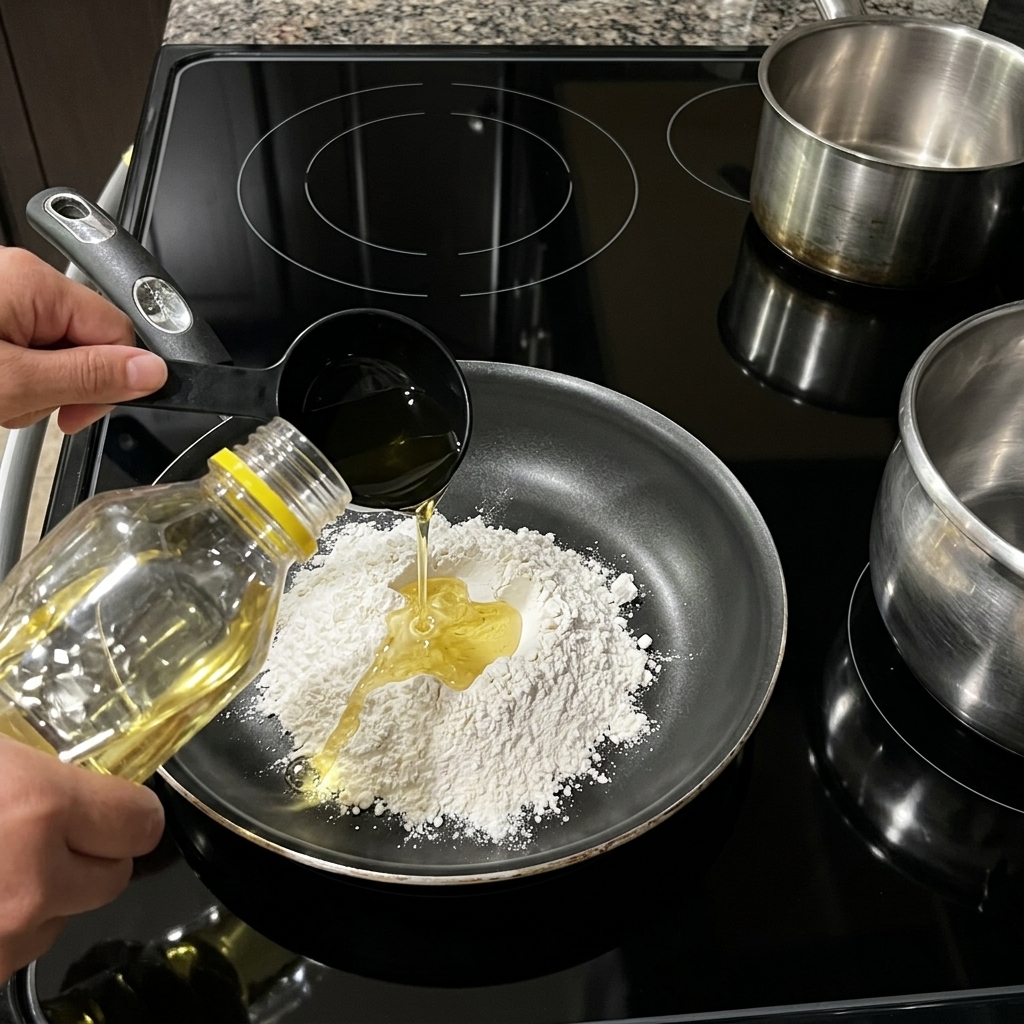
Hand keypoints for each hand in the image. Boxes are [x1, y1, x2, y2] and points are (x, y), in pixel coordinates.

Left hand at [0, 247, 166, 433]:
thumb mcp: (14, 381)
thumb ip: (88, 376)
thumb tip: (152, 371)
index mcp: (37, 284)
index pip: (118, 332)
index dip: (111, 380)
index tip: (80, 412)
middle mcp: (21, 280)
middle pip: (88, 343)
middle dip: (65, 385)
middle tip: (26, 406)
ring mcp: (3, 296)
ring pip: (55, 353)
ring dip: (34, 387)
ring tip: (0, 399)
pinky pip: (24, 348)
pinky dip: (12, 376)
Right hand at [0, 737, 164, 982]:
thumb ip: (37, 761)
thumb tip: (75, 759)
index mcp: (37, 808)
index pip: (141, 819)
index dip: (131, 812)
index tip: (116, 803)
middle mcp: (32, 880)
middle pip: (113, 877)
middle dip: (93, 855)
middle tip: (50, 832)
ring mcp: (6, 937)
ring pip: (64, 918)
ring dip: (46, 897)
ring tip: (2, 862)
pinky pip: (17, 950)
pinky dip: (6, 928)